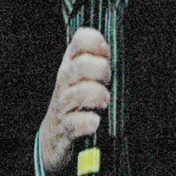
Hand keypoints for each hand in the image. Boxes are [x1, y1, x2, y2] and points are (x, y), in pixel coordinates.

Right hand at [38, 27, 110, 175]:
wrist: (55, 136)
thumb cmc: (79, 102)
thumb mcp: (87, 78)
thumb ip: (101, 62)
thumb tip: (120, 49)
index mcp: (73, 64)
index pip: (80, 40)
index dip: (94, 42)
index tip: (105, 53)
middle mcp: (65, 81)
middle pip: (80, 66)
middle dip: (99, 70)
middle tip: (107, 81)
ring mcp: (63, 105)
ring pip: (78, 94)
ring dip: (96, 95)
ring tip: (104, 102)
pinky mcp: (65, 128)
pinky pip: (74, 123)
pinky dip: (87, 122)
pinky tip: (95, 122)